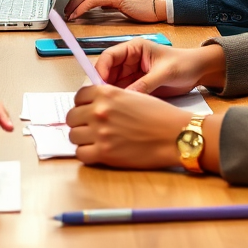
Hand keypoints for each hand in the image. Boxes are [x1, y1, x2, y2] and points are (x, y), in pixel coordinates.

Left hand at [66, 84, 221, 170]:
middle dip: (79, 122)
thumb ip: (110, 98)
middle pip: (72, 116)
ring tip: (94, 140)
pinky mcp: (104, 153)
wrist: (174, 134)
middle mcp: (99, 110)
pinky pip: (81, 154)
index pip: (79, 96)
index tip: (86, 109)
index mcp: (106, 93)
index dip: (82, 103)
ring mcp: (100, 132)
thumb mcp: (132, 95)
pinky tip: (97, 152)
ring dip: (82, 138)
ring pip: (73, 136)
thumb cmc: (158, 114)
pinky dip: (86, 154)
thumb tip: (93, 105)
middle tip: (89, 127)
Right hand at [94, 39, 227, 95]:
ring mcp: (132, 74)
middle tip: (100, 101)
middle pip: (108, 72)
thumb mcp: (165, 72)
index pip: (109, 56)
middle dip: (103, 85)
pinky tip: (119, 111)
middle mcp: (129, 61)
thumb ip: (145, 84)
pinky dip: (120, 101)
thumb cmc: (183, 64)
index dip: (101, 69)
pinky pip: (123, 94)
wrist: (198, 72)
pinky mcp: (137, 86)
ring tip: (108, 108)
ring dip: (110, 95)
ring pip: (113, 85)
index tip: (99, 85)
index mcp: (134, 49)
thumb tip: (126, 97)